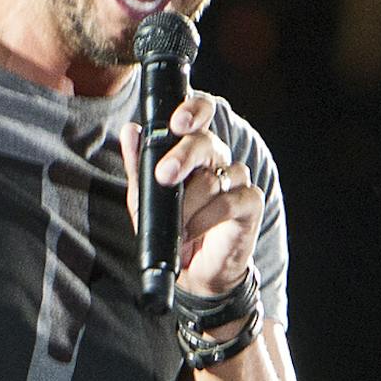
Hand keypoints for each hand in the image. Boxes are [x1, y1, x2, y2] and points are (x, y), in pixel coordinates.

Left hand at [119, 95, 259, 297]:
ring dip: (187, 206)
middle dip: (183, 156)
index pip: (200, 115)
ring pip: (212, 179)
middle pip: (205, 142)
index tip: (177, 123)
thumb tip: (130, 131)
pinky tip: (191, 231)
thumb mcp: (145, 200)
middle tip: (164, 176)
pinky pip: (229, 202)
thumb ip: (138, 167)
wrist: (192, 270)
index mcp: (193, 150)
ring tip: (175, 227)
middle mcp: (217, 159)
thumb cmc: (171, 228)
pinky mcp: (250, 203)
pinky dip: (205, 218)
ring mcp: (236, 179)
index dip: (193, 110)